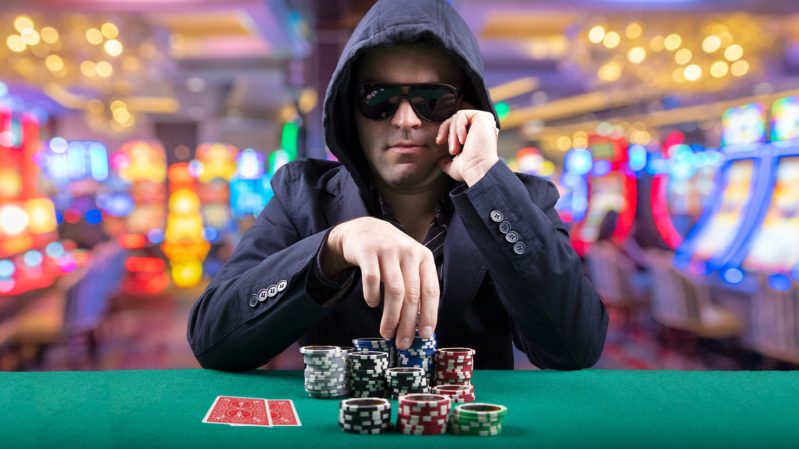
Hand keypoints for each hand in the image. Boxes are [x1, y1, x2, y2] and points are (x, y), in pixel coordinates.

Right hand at [322, 217, 438, 348]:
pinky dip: (372, 295)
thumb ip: (416, 288)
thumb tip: (419, 325)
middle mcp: (409, 252)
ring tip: (386, 332)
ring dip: (390, 316)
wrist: (365, 230)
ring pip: (394, 290)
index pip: (431, 291)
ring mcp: (388, 250)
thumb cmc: (391, 254)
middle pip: (412, 295)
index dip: (429, 315)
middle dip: (408, 323)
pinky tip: (372, 304)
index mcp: (424, 258)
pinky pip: (371, 279)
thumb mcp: (409, 264)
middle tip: (402, 342)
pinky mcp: (368, 251)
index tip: (425, 335)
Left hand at [435, 109, 498, 185]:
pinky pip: (462, 115)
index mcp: (477, 134)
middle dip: (448, 133)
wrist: (477, 170)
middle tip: (451, 150)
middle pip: (455, 119)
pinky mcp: (483, 117)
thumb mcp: (454, 165)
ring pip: (457, 117)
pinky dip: (458, 127)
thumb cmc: (469, 170)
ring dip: (453, 134)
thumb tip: (441, 161)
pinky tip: (463, 140)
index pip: (455, 124)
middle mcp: (482, 126)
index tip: (439, 142)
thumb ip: (447, 161)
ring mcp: (484, 121)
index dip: (445, 131)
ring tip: (456, 149)